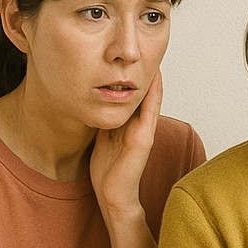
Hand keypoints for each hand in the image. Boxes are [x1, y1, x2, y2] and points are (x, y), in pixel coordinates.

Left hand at [90, 71, 162, 216]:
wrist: (113, 196)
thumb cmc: (107, 172)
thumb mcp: (102, 139)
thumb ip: (105, 123)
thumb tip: (94, 105)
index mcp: (130, 126)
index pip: (134, 96)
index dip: (134, 78)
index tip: (131, 59)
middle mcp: (140, 126)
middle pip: (145, 94)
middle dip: (145, 73)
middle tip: (146, 50)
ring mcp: (145, 131)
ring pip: (152, 98)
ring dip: (154, 78)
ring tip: (153, 57)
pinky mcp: (144, 139)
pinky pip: (151, 110)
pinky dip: (154, 93)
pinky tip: (154, 77)